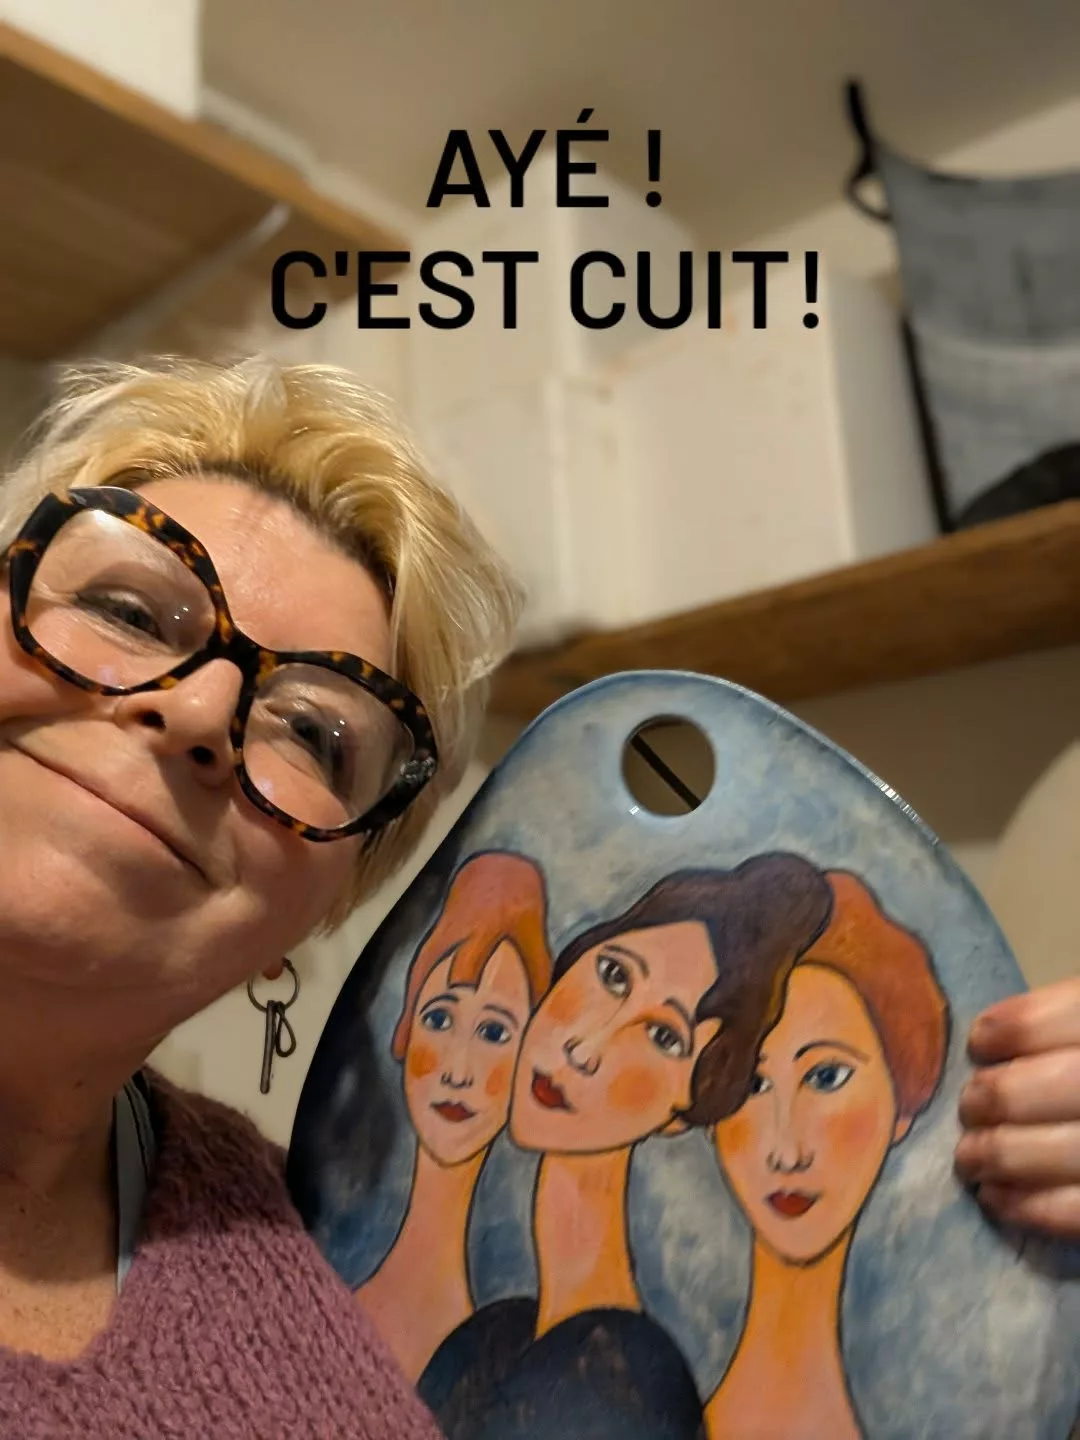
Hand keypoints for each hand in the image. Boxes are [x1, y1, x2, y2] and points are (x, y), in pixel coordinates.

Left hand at [955, 977, 1079, 1238]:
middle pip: (1067, 1085)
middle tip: (970, 1106)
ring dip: (1003, 1155)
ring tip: (970, 1157)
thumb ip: (1071, 1030)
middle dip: (1001, 1097)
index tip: (981, 1042)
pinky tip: (999, 1199)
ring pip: (1070, 1152)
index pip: (1076, 1014)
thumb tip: (994, 1042)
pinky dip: (1033, 1207)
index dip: (1018, 1027)